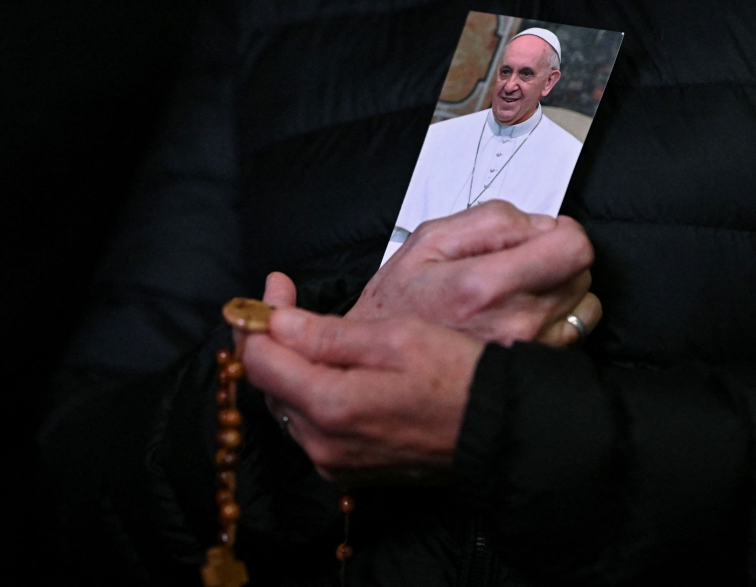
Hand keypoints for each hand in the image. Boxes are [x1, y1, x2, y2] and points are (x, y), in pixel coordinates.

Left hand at [243, 307, 483, 482]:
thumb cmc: (456, 376)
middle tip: (286, 299)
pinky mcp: (347, 469)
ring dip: (290, 365)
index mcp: (330, 406)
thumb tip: (277, 323)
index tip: (275, 285)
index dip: (260, 319)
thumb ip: (328, 334)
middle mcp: (321, 443)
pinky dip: (310, 392)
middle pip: (270, 384)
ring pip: (289, 404)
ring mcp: (333, 461)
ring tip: (307, 329)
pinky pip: (311, 426)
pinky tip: (330, 367)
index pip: (260, 360)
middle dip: (272, 339)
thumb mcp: (396, 338)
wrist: (495, 429)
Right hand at [349, 200, 598, 345]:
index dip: (562, 232)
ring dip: (561, 289)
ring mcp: (529, 349)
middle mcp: (516, 321)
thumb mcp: (428, 242)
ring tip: (523, 291)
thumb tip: (540, 223)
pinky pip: (574, 332)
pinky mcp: (533, 366)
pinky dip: (558, 318)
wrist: (386, 371)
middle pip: (581, 272)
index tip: (542, 236)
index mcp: (486, 284)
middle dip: (556, 258)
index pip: (573, 247)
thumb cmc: (400, 307)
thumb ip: (491, 220)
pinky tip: (524, 316)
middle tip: (520, 264)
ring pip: (583, 302)